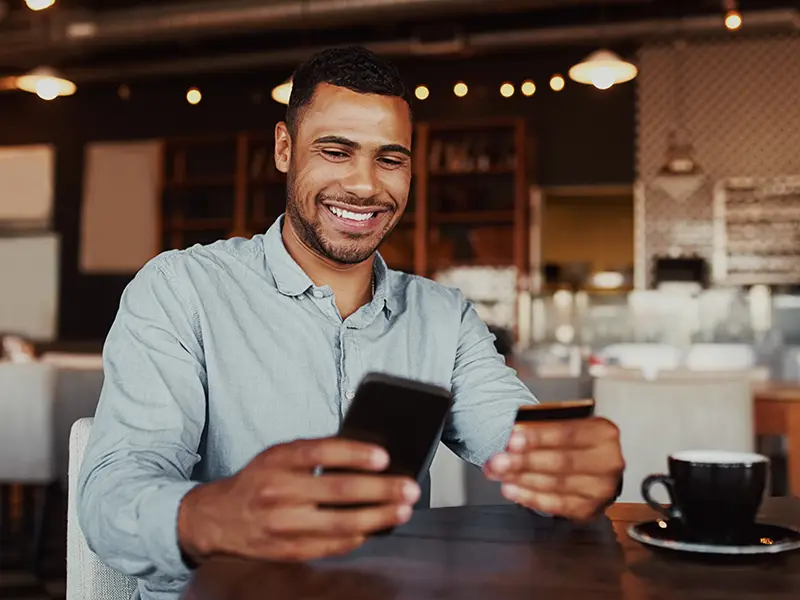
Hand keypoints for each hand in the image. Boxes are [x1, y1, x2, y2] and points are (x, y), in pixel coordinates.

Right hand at [178, 438, 419, 562]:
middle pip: (339, 490)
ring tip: (402, 510)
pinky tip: (375, 529)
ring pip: (340, 523)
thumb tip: (368, 457)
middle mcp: (278, 491)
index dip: (355, 453)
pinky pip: (331, 546)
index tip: (384, 456)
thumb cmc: (259, 480)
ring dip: (378, 517)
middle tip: (409, 488)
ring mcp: (283, 524)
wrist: (218, 518)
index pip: (321, 452)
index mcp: (278, 460)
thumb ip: (315, 454)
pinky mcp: (288, 550)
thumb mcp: (279, 456)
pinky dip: (357, 537)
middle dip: (381, 490)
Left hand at [483, 417, 623, 520]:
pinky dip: (532, 498)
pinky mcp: (590, 508)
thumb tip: (514, 437)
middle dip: (525, 462)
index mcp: (603, 433)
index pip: (568, 434)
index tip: (513, 440)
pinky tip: (514, 491)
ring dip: (523, 481)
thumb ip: (542, 428)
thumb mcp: (565, 424)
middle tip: (498, 461)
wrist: (593, 462)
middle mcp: (608, 461)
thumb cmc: (574, 441)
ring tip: (500, 475)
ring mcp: (601, 488)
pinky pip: (557, 505)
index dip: (538, 438)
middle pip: (562, 462)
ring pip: (557, 485)